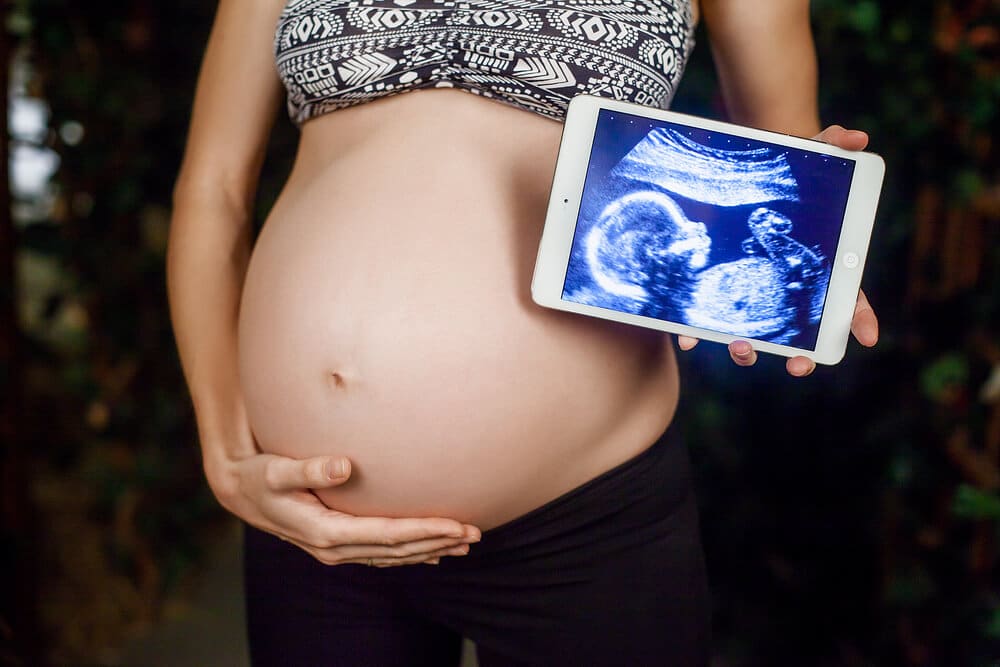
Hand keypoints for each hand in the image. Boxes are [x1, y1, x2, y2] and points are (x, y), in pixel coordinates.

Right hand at [206, 449, 480, 566]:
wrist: (240, 492)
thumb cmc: (259, 476)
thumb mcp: (277, 470)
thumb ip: (309, 469)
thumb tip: (343, 466)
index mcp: (326, 532)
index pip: (387, 535)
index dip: (424, 530)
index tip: (455, 525)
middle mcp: (334, 548)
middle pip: (397, 550)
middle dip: (437, 542)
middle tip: (475, 533)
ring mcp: (337, 549)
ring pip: (393, 555)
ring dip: (430, 549)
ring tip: (464, 543)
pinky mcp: (338, 543)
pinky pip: (382, 553)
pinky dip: (410, 553)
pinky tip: (433, 551)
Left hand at [677, 125, 879, 375]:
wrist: (738, 179)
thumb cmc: (783, 177)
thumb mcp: (805, 157)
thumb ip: (830, 147)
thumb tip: (855, 137)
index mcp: (819, 268)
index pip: (847, 298)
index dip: (858, 318)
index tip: (866, 336)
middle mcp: (786, 291)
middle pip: (801, 333)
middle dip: (801, 354)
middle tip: (798, 363)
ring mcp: (750, 297)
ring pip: (753, 336)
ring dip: (748, 350)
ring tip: (743, 346)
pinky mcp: (713, 296)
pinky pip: (704, 324)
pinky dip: (695, 335)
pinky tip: (688, 338)